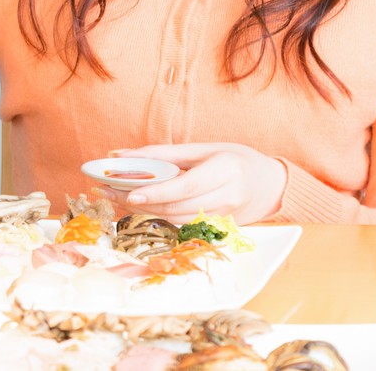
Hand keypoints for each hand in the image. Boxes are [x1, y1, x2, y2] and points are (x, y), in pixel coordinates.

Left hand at [101, 142, 286, 224]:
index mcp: (225, 170)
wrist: (270, 186)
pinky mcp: (216, 228)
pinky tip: (135, 208)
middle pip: (176, 206)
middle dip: (138, 202)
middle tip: (105, 191)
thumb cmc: (235, 159)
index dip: (157, 193)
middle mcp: (226, 196)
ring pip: (175, 219)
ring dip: (142, 211)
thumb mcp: (204, 149)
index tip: (130, 193)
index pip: (186, 186)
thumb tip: (121, 155)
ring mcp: (223, 216)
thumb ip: (164, 154)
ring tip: (113, 198)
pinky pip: (181, 224)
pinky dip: (157, 216)